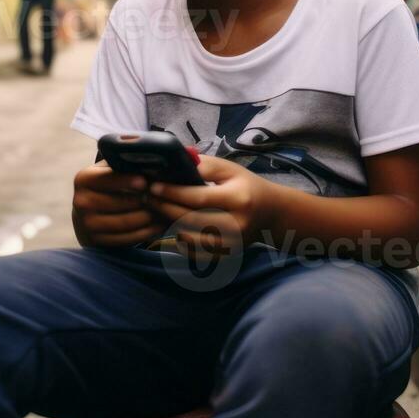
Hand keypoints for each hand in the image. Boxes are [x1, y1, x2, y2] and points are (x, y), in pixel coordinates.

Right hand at [72, 162, 166, 247]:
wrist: (88, 214)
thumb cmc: (107, 187)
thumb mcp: (108, 171)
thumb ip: (123, 163)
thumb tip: (152, 160)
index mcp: (84, 178)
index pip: (109, 179)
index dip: (128, 180)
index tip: (144, 182)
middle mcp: (81, 201)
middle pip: (122, 203)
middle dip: (146, 200)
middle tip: (163, 198)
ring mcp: (87, 224)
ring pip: (127, 222)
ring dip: (150, 217)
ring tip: (165, 211)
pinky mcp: (96, 241)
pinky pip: (126, 239)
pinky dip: (145, 232)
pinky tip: (157, 225)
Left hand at [147, 155, 274, 256]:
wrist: (270, 214)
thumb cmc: (246, 186)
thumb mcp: (230, 169)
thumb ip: (204, 165)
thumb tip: (174, 162)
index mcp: (237, 199)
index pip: (198, 198)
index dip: (173, 193)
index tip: (153, 186)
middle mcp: (235, 225)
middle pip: (191, 219)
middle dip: (164, 208)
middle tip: (147, 197)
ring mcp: (231, 244)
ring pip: (190, 239)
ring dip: (169, 224)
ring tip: (156, 210)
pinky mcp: (226, 255)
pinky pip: (195, 253)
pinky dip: (180, 241)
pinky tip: (173, 227)